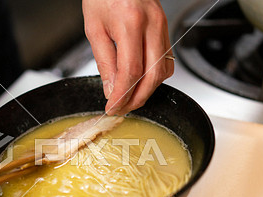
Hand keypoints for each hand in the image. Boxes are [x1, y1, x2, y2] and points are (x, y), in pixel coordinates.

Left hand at [83, 0, 173, 114]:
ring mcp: (162, 26)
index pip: (130, 71)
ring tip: (130, 98)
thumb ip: (104, 62)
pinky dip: (155, 77)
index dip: (122, 95)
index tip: (112, 107)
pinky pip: (167, 60)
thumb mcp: (94, 28)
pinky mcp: (165, 28)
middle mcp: (152, 24)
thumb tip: (111, 89)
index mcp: (130, 22)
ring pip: (163, 71)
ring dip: (147, 91)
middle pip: (152, 76)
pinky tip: (142, 82)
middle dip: (136, 99)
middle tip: (121, 108)